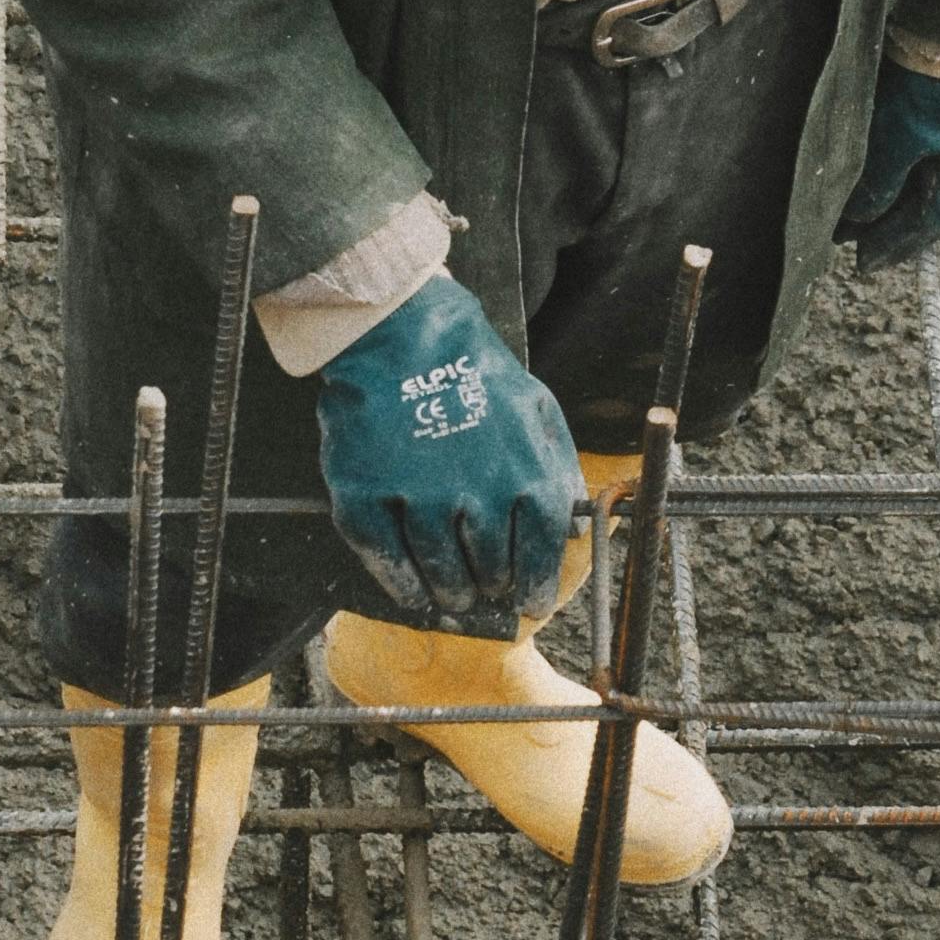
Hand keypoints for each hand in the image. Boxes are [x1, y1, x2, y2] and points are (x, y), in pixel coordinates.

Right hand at [317, 274, 584, 624]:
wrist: (402, 337)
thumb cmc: (475, 376)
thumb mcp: (538, 413)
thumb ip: (558, 471)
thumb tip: (573, 530)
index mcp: (527, 475)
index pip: (540, 556)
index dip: (537, 588)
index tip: (531, 602)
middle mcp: (476, 494)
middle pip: (491, 572)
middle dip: (492, 588)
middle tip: (486, 590)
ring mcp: (418, 499)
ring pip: (442, 575)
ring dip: (451, 594)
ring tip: (454, 597)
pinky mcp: (366, 498)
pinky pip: (388, 563)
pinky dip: (404, 586)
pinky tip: (413, 592)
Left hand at [838, 63, 939, 273]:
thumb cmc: (937, 83)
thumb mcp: (903, 140)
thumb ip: (880, 183)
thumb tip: (857, 222)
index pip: (931, 220)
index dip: (896, 244)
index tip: (864, 263)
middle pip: (917, 195)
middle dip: (881, 217)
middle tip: (841, 235)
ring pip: (905, 166)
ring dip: (875, 184)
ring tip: (839, 201)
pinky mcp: (922, 91)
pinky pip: (897, 136)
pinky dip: (876, 153)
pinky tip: (853, 156)